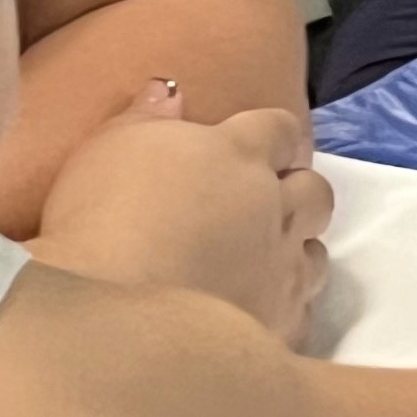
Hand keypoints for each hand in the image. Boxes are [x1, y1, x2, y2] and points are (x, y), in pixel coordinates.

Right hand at [35, 87, 334, 346]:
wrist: (115, 318)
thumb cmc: (99, 221)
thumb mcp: (107, 150)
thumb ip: (145, 116)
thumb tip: (170, 90)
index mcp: (238, 154)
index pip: (280, 129)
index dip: (274, 138)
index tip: (262, 148)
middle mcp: (275, 208)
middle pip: (315, 191)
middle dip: (298, 193)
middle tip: (267, 204)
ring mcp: (284, 270)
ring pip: (317, 254)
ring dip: (296, 252)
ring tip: (262, 261)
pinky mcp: (282, 326)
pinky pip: (303, 312)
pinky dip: (286, 308)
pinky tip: (258, 313)